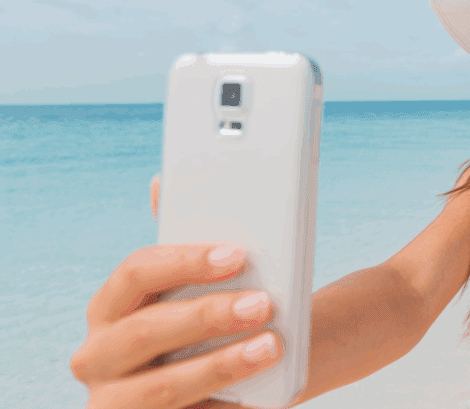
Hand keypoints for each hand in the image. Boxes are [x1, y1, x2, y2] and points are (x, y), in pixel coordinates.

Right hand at [71, 182, 282, 407]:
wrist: (228, 384)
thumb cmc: (208, 324)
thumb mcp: (197, 285)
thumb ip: (185, 243)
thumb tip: (163, 182)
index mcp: (109, 306)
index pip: (135, 271)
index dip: (186, 260)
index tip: (238, 254)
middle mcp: (99, 356)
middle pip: (145, 330)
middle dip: (207, 315)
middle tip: (264, 304)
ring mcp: (117, 402)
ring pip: (163, 387)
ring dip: (221, 365)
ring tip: (271, 347)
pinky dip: (224, 407)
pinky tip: (258, 395)